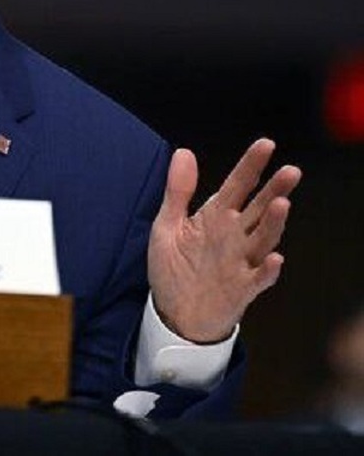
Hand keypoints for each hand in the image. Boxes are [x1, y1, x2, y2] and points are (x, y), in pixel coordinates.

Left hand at [148, 138, 300, 342]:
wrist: (174, 313)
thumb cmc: (174, 268)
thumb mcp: (167, 226)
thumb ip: (177, 191)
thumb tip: (184, 152)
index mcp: (215, 217)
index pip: (238, 186)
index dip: (251, 165)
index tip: (266, 144)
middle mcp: (234, 236)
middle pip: (259, 209)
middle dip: (275, 190)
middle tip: (290, 171)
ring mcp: (241, 262)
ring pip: (263, 239)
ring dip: (273, 224)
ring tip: (281, 205)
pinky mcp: (242, 289)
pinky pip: (259, 278)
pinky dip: (268, 269)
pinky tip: (274, 258)